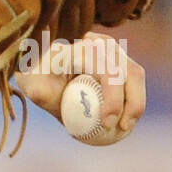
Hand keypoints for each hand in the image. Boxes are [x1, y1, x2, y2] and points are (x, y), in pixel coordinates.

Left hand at [14, 32, 145, 136]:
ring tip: (125, 126)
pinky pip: (135, 78)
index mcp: (78, 47)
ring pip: (135, 73)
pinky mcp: (118, 57)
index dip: (113, 98)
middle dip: (132, 103)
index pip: (106, 69)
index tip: (108, 123)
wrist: (45, 73)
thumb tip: (50, 95)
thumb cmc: (39, 82)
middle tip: (121, 128)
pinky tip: (127, 119)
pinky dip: (135, 99)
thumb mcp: (34, 88)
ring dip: (136, 102)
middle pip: (127, 71)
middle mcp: (97, 42)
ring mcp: (110, 48)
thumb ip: (39, 92)